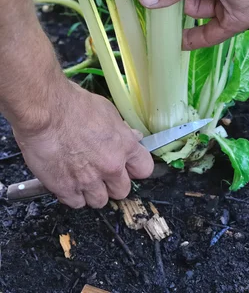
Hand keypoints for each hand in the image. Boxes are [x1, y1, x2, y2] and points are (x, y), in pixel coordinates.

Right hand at [13, 78, 153, 208]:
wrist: (45, 112)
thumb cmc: (74, 104)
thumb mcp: (107, 111)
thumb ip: (120, 130)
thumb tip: (131, 136)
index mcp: (124, 146)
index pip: (144, 169)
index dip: (135, 169)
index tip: (128, 167)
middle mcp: (111, 166)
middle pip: (122, 191)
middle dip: (113, 183)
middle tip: (101, 172)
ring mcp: (89, 180)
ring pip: (100, 201)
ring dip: (93, 192)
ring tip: (82, 177)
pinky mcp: (66, 189)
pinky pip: (76, 204)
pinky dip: (72, 195)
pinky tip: (67, 181)